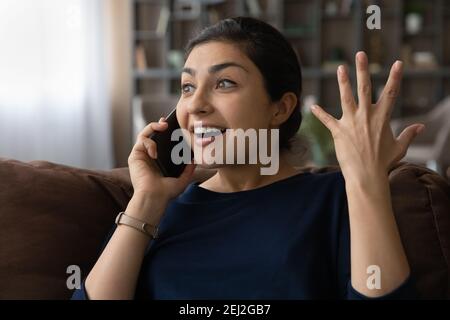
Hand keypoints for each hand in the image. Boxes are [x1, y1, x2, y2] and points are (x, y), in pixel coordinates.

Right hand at [128, 117, 195, 203]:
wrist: (154, 198)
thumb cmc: (166, 192)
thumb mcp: (182, 179)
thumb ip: (189, 169)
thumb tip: (195, 159)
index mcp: (158, 160)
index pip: (160, 141)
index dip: (164, 131)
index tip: (172, 125)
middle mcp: (149, 157)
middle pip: (151, 135)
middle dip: (157, 125)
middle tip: (165, 122)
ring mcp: (141, 156)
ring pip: (144, 134)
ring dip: (152, 128)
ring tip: (162, 126)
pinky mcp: (135, 156)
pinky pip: (141, 141)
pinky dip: (149, 143)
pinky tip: (155, 153)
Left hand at [311, 51, 424, 182]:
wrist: (366, 176)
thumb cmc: (384, 163)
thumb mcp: (399, 147)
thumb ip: (409, 134)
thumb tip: (421, 126)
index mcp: (382, 117)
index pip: (391, 92)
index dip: (395, 77)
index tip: (398, 63)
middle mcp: (366, 116)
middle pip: (365, 88)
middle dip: (363, 69)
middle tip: (360, 53)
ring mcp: (351, 122)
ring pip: (346, 97)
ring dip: (343, 82)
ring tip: (340, 68)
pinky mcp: (338, 131)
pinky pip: (326, 120)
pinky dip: (319, 113)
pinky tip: (312, 106)